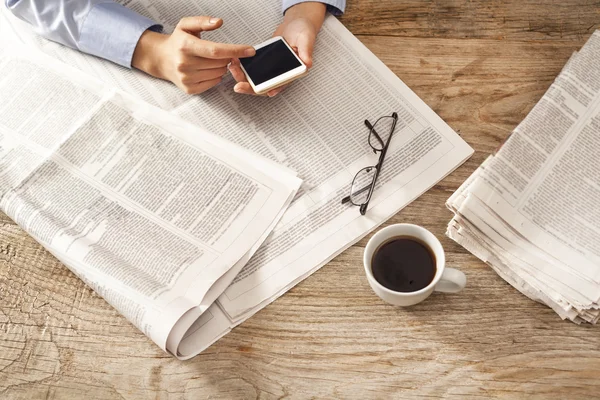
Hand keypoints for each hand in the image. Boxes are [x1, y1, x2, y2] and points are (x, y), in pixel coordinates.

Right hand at [132, 16, 255, 94]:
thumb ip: (203, 21)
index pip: (216, 50)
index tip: (250, 51)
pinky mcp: (190, 89)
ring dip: (221, 66)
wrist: (162, 59)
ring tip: (210, 60)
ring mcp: (187, 78)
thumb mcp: (186, 25)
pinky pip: (214, 83)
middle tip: (220, 52)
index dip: (235, 50)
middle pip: (220, 63)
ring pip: (219, 73)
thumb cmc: (178, 41)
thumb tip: (219, 21)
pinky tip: (207, 69)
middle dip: (226, 57)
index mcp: (185, 46)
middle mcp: (185, 63)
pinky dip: (216, 76)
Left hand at [229, 2, 325, 96]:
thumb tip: (308, 63)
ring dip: (243, 77)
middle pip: (264, 86)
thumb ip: (306, 51)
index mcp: (292, 71)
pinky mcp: (263, 62)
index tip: (266, 92)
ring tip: (233, 68)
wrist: (296, 24)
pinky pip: (252, 68)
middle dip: (250, 87)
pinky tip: (234, 61)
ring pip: (255, 79)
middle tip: (238, 86)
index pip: (283, 84)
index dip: (274, 89)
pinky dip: (243, 67)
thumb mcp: (306, 40)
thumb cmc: (303, 32)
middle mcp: (280, 73)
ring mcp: (271, 69)